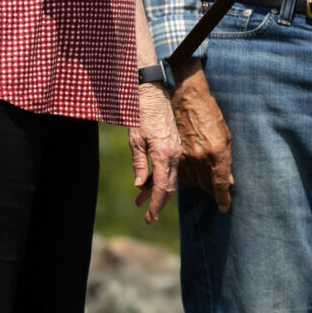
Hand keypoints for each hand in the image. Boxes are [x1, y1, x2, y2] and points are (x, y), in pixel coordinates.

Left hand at [129, 84, 181, 222]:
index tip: (150, 218)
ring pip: (169, 177)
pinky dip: (158, 178)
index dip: (156, 205)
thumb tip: (140, 185)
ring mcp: (176, 150)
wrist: (153, 93)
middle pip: (169, 186)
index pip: (163, 187)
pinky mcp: (174, 146)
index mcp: (164, 154)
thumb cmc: (141, 115)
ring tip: (140, 201)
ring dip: (156, 191)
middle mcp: (174, 154)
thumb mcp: (135, 140)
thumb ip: (139, 164)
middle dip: (158, 202)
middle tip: (147, 217)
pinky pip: (169, 168)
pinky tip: (146, 183)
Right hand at [171, 66, 235, 211]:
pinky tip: (195, 174)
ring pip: (194, 182)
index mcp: (216, 152)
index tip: (225, 208)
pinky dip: (190, 178)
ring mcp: (186, 157)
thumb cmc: (210, 114)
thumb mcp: (226, 136)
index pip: (220, 184)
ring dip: (201, 185)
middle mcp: (200, 157)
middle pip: (207, 186)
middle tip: (218, 192)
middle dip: (213, 191)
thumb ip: (227, 161)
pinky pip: (182, 175)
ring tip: (207, 182)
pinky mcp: (175, 154)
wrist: (187, 98)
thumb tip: (229, 181)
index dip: (223, 199)